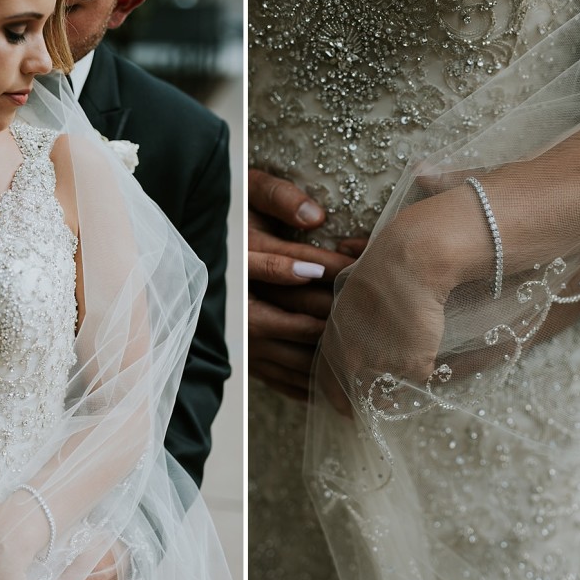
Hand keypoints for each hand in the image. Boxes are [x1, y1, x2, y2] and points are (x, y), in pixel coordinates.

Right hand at [247, 169, 360, 396]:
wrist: (204, 241)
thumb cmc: (237, 211)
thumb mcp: (248, 189)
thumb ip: (277, 195)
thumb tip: (315, 216)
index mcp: (237, 258)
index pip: (281, 266)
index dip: (323, 269)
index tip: (357, 271)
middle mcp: (237, 303)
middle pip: (291, 316)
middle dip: (334, 319)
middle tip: (376, 324)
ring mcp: (243, 335)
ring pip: (289, 353)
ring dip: (327, 360)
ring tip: (367, 365)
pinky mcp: (247, 356)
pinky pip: (280, 377)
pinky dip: (309, 385)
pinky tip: (338, 390)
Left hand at [320, 213, 449, 404]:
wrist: (412, 262)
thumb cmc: (384, 262)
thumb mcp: (352, 279)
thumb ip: (347, 293)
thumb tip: (342, 248)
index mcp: (334, 338)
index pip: (327, 378)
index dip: (337, 395)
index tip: (345, 407)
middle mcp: (353, 357)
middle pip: (358, 393)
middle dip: (367, 403)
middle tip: (377, 409)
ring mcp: (383, 364)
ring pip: (389, 389)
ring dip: (395, 390)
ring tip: (405, 389)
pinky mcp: (413, 366)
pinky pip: (419, 378)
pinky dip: (424, 371)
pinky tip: (429, 362)